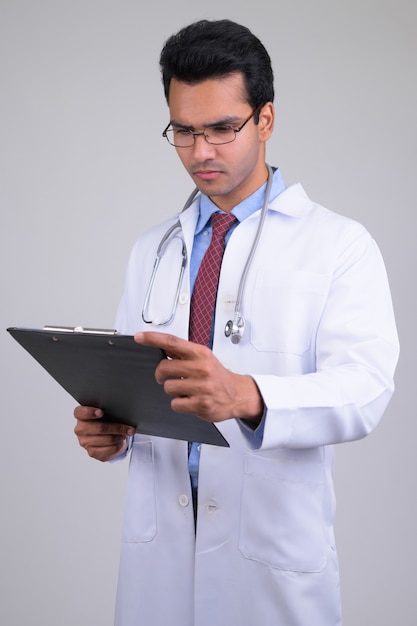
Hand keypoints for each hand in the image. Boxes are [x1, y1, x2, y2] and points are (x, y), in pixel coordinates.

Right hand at [73, 405, 135, 461]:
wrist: (105, 434)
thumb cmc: (105, 419)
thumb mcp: (105, 411)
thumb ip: (108, 408)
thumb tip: (122, 412)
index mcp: (80, 416)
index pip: (81, 412)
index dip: (90, 412)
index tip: (101, 412)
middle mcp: (80, 429)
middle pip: (100, 428)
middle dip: (117, 428)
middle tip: (129, 428)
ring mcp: (85, 442)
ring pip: (107, 439)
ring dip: (120, 436)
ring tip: (127, 433)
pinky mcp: (92, 452)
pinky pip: (109, 449)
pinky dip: (119, 445)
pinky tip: (122, 441)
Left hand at [135, 331, 263, 423]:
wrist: (238, 395)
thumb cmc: (218, 376)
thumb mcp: (204, 358)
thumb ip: (184, 353)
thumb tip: (161, 346)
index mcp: (200, 354)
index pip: (172, 342)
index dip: (153, 338)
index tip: (139, 337)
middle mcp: (202, 368)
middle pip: (164, 367)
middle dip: (161, 374)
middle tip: (166, 377)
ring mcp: (201, 387)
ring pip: (168, 387)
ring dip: (173, 390)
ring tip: (186, 389)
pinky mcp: (200, 404)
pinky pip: (175, 404)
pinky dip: (179, 404)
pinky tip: (190, 400)